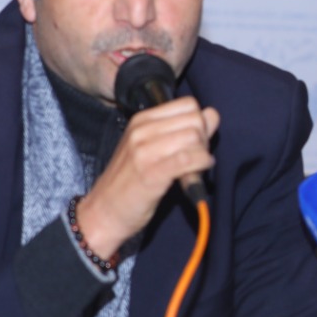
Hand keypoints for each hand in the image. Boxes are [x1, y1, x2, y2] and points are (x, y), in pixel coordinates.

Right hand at [74, 97, 218, 258]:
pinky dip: (200, 166)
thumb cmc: (130, 182)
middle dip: (204, 139)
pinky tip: (194, 176)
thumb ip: (184, 130)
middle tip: (196, 158)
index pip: (188, 104)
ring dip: (202, 154)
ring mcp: (144, 150)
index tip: (194, 142)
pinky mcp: (151, 172)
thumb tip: (212, 114)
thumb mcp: (153, 149)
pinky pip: (189, 159)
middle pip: (195, 119)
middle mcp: (141, 130)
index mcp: (141, 120)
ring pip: (194, 137)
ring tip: (193, 168)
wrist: (104, 212)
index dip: (199, 122)